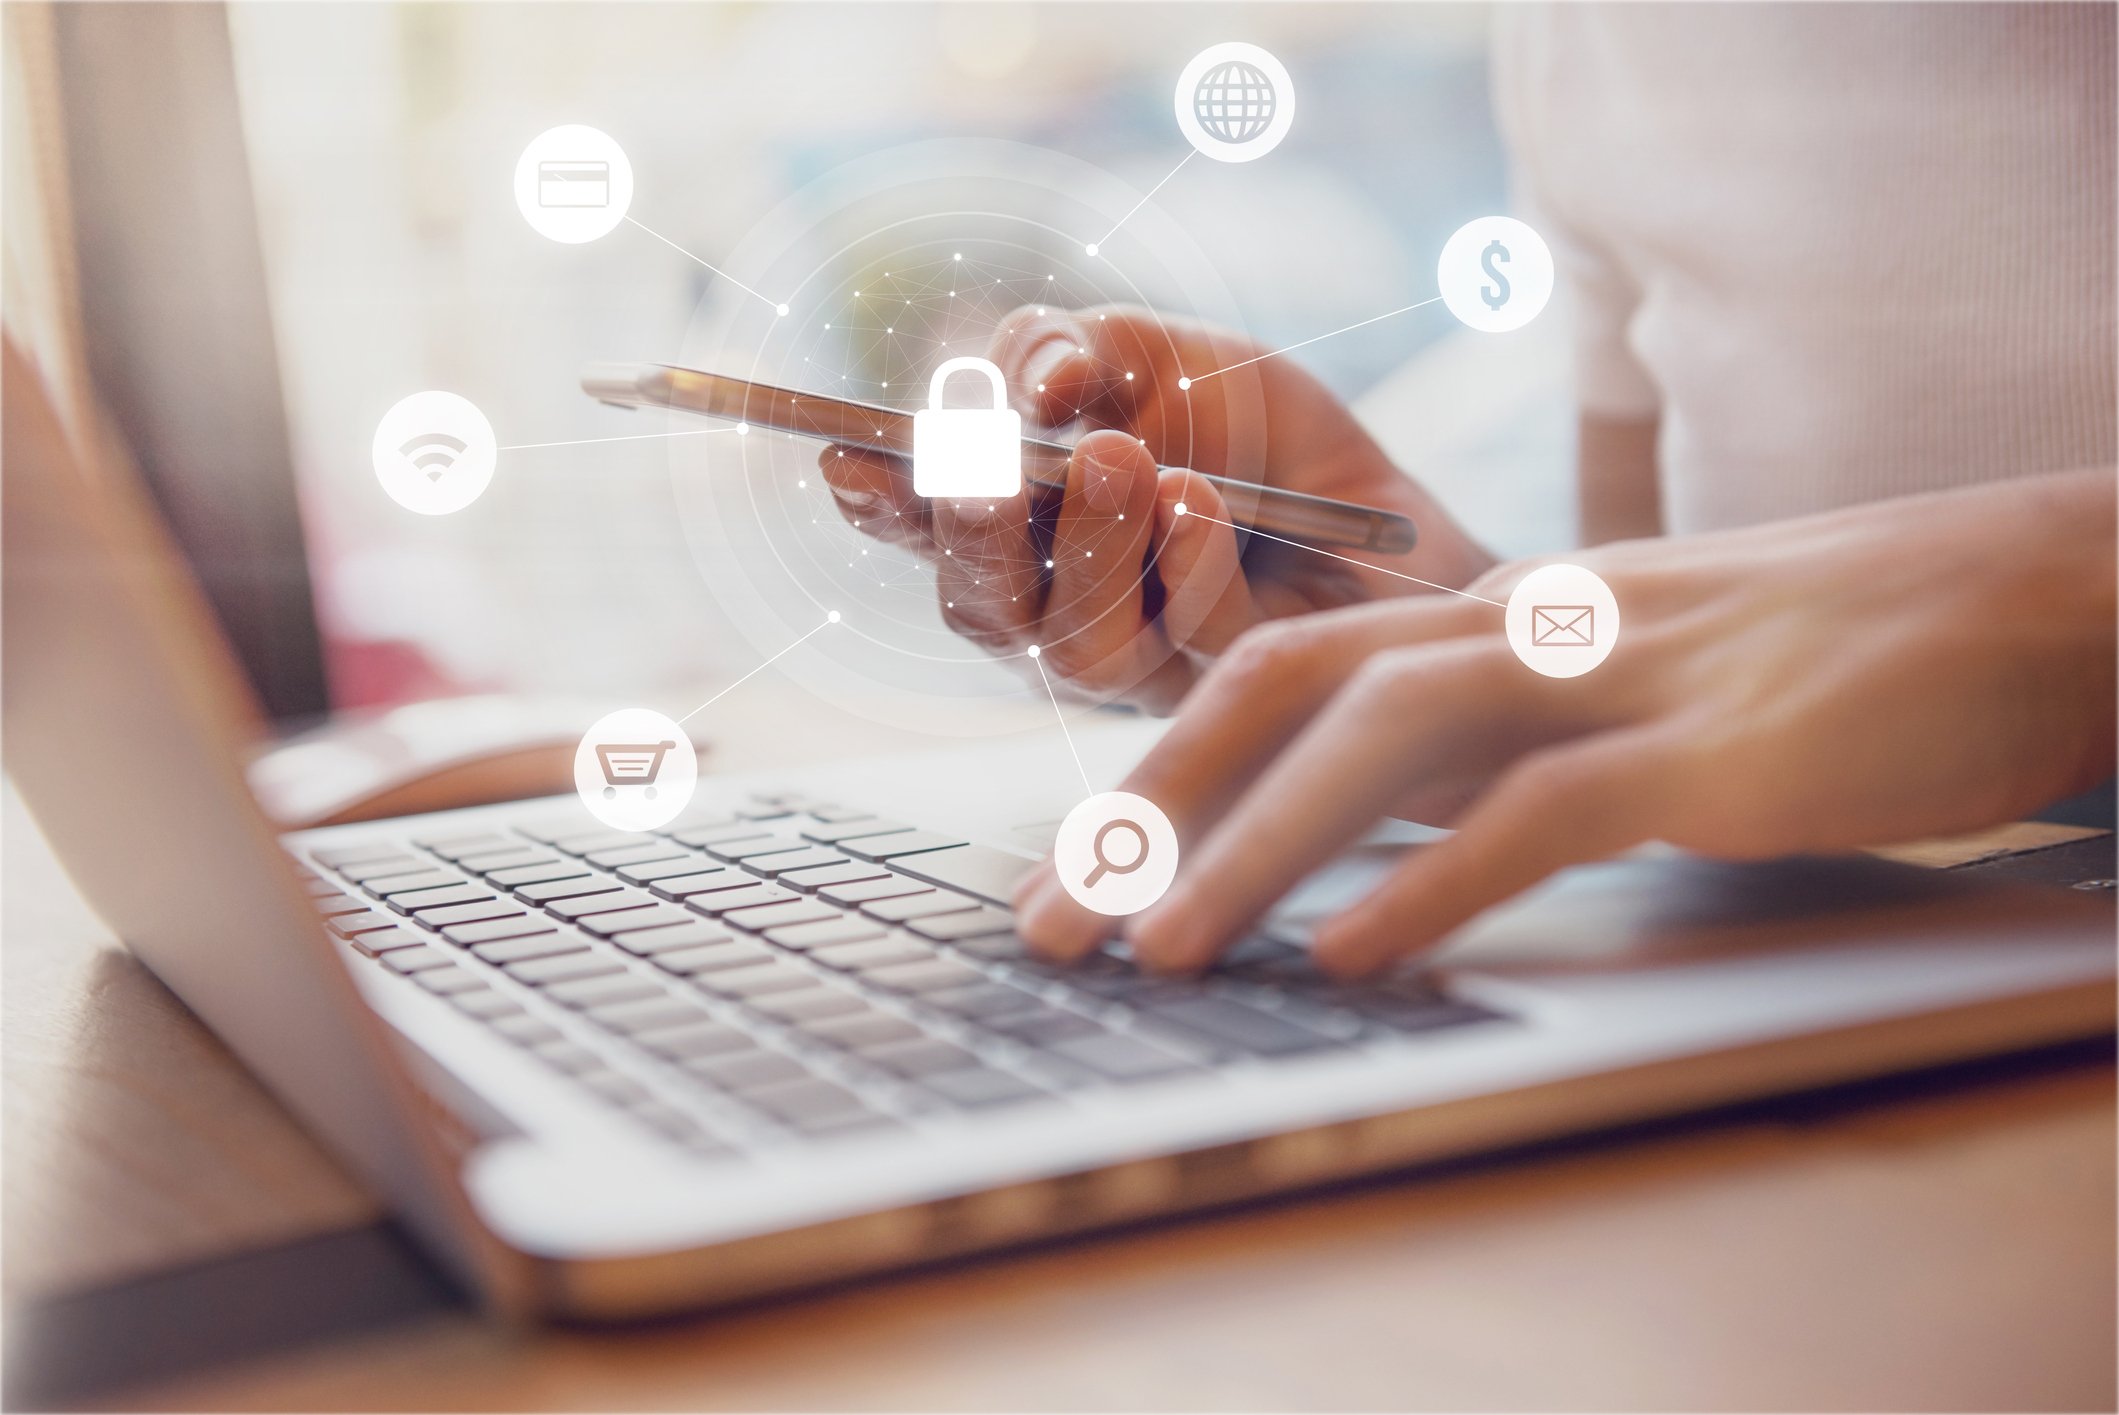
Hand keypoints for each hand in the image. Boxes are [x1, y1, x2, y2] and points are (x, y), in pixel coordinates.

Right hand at [820, 305, 1492, 711]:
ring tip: (1124, 460)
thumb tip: (1020, 384)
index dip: (881, 501)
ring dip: (1090, 545)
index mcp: (1023, 530)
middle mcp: (1059, 612)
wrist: (1393, 517)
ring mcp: (1140, 668)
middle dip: (972, 535)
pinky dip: (1185, 566)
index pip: (926, 526)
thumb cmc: (1263, 439)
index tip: (846, 457)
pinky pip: (1187, 643)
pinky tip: (1197, 505)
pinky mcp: (1226, 694)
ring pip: (1075, 642)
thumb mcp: (1164, 356)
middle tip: (991, 466)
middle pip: (980, 607)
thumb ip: (1075, 354)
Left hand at [1013, 468, 2117, 973]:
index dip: (1153, 766)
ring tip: (1164, 953)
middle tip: (1049, 929)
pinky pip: (1550, 805)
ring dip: (1259, 847)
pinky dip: (1442, 879)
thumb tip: (1360, 838)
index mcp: (1495, 615)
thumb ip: (1492, 742)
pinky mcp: (1720, 743)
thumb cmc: (1814, 660)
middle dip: (1147, 805)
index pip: (1277, 670)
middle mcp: (1530, 625)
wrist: (2027, 598)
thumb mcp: (1618, 683)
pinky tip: (1360, 955)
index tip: (1069, 872)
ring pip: (1390, 735)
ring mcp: (1623, 672)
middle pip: (1285, 685)